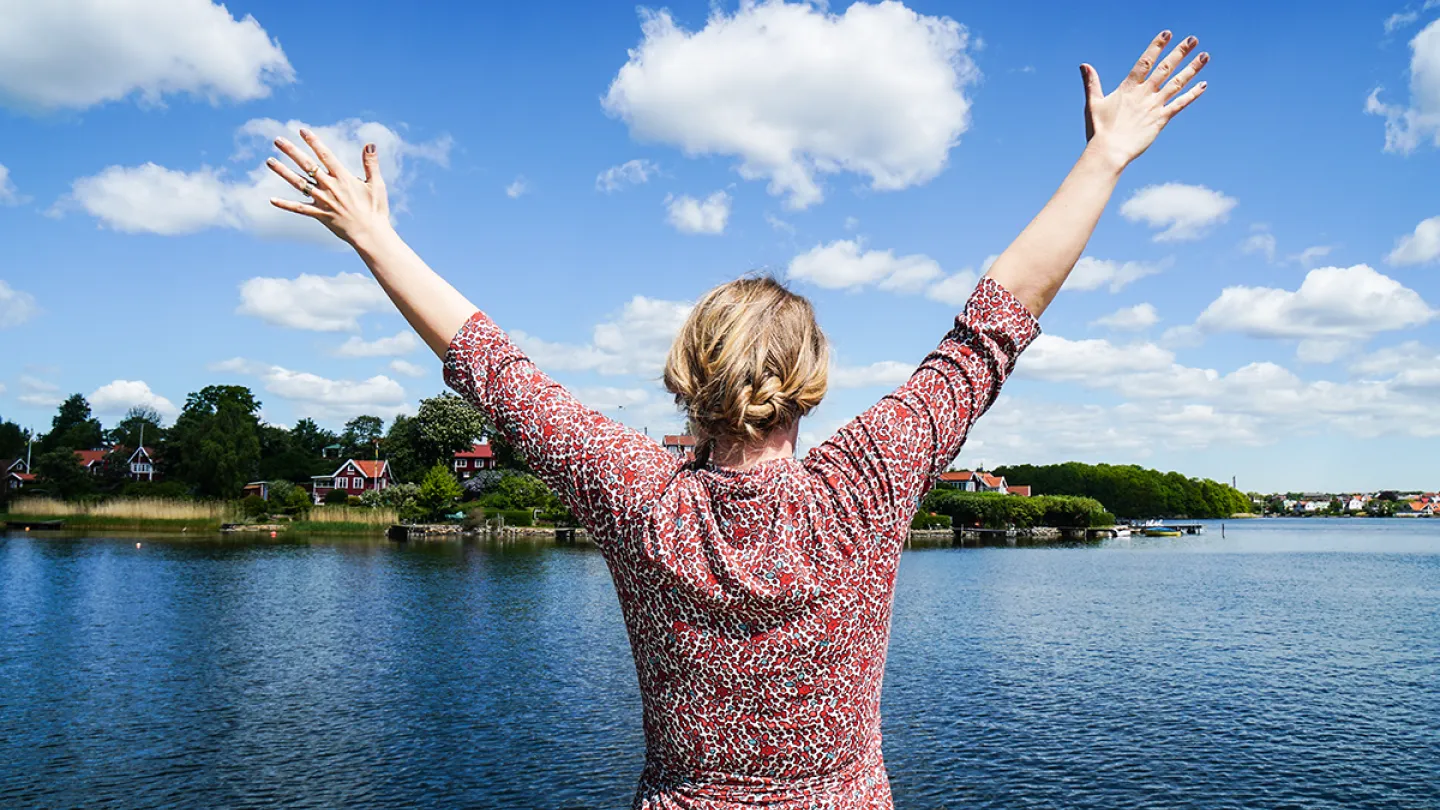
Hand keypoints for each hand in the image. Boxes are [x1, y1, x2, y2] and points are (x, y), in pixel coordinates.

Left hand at [267, 129, 390, 245]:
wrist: (370, 235)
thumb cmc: (376, 210)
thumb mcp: (377, 184)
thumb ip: (371, 164)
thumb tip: (370, 144)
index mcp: (343, 178)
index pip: (325, 155)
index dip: (314, 142)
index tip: (302, 131)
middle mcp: (330, 187)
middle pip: (307, 165)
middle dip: (291, 151)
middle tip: (277, 140)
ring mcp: (323, 201)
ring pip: (299, 183)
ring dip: (283, 171)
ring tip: (269, 161)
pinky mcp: (320, 215)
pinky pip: (299, 209)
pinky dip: (286, 204)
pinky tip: (272, 199)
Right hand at [1081, 31, 1208, 167]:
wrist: (1110, 151)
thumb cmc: (1099, 130)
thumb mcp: (1093, 103)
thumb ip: (1091, 83)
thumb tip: (1084, 65)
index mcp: (1128, 88)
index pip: (1145, 62)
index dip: (1156, 47)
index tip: (1167, 34)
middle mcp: (1144, 94)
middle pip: (1165, 68)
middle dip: (1180, 53)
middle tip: (1193, 39)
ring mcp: (1154, 106)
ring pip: (1177, 83)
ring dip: (1191, 69)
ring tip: (1205, 56)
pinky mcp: (1161, 120)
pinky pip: (1180, 104)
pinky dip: (1192, 94)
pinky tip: (1203, 84)